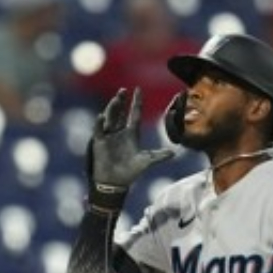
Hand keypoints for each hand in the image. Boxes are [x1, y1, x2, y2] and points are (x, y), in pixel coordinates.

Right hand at [87, 88, 173, 208]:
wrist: (115, 182)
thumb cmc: (130, 171)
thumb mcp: (146, 162)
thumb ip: (158, 156)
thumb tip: (173, 153)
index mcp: (131, 133)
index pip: (134, 114)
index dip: (136, 103)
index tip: (138, 90)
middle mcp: (119, 131)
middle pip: (120, 112)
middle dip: (122, 101)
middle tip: (123, 91)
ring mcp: (109, 135)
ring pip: (110, 117)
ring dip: (113, 108)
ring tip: (117, 99)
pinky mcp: (100, 142)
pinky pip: (99, 130)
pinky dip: (99, 124)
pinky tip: (102, 117)